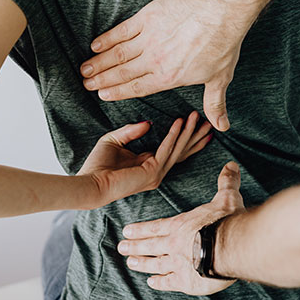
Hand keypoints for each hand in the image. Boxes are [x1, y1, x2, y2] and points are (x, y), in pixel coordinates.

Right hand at [79, 0, 252, 131]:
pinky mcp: (148, 18)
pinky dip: (107, 38)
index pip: (137, 88)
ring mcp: (149, 39)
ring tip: (85, 69)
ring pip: (118, 54)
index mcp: (168, 78)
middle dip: (102, 80)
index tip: (102, 95)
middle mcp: (154, 61)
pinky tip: (95, 44)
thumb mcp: (219, 79)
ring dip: (99, 62)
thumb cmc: (222, 46)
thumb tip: (221, 126)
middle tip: (86, 84)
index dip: (117, 92)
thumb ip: (214, 104)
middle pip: (122, 73)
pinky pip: (122, 31)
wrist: (220, 13)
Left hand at [79, 111, 211, 206]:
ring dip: (188, 132)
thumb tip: (149, 123)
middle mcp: (156, 171)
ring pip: (178, 149)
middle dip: (196, 136)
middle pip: (182, 151)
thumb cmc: (97, 165)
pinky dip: (173, 135)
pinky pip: (166, 149)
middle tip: (209, 122)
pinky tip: (179, 122)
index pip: (173, 150)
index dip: (186, 137)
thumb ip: (131, 131)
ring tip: (197, 116)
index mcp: (149, 164)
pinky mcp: (152, 172)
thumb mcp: (114, 140)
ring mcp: (156, 174)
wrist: (90, 183)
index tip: (196, 123)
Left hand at [118, 161, 244, 294]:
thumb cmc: (227, 221)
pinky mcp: (186, 281)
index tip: (127, 231)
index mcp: (181, 225)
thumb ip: (226, 183)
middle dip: (134, 246)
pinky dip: (159, 282)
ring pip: (155, 264)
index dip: (141, 229)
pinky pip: (168, 282)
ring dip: (142, 263)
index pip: (156, 227)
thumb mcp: (227, 198)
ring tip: (131, 264)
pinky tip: (152, 283)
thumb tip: (231, 165)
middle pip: (150, 245)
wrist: (231, 246)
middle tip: (121, 248)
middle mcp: (174, 244)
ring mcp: (177, 263)